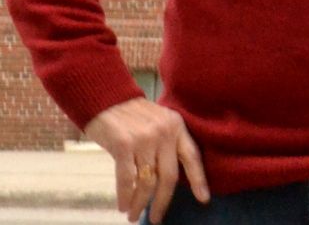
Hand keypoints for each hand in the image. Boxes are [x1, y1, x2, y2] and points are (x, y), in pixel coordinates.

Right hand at [84, 96, 208, 220]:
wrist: (104, 96)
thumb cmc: (130, 113)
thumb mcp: (157, 120)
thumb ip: (166, 143)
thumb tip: (166, 180)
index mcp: (176, 125)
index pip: (191, 156)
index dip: (198, 179)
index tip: (203, 199)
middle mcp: (163, 132)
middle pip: (169, 177)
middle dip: (163, 202)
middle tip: (157, 219)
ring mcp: (144, 139)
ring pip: (147, 182)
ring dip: (140, 203)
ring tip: (134, 215)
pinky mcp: (123, 145)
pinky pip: (127, 179)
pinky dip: (125, 196)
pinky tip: (123, 206)